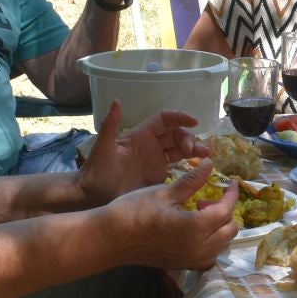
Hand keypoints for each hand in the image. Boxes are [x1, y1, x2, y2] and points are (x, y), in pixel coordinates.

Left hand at [78, 101, 207, 204]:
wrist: (91, 196)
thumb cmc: (96, 171)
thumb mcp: (103, 148)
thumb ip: (110, 125)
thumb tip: (117, 101)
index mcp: (140, 135)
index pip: (164, 120)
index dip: (180, 118)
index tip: (194, 122)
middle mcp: (150, 146)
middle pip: (176, 134)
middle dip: (189, 138)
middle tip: (195, 150)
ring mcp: (155, 162)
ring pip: (179, 150)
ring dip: (193, 150)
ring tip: (205, 157)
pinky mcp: (158, 177)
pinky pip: (178, 168)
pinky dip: (190, 167)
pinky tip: (200, 171)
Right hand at [111, 160, 239, 269]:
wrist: (110, 239)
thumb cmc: (133, 211)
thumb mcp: (164, 192)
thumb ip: (192, 181)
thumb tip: (211, 165)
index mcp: (195, 227)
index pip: (226, 209)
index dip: (231, 193)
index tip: (231, 182)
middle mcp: (198, 248)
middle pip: (229, 229)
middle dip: (225, 211)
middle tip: (206, 199)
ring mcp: (191, 260)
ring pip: (222, 244)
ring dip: (219, 227)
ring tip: (198, 213)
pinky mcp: (183, 265)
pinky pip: (209, 257)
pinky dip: (211, 244)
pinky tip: (196, 232)